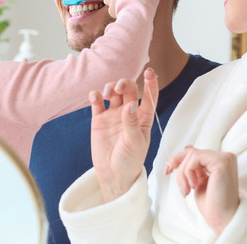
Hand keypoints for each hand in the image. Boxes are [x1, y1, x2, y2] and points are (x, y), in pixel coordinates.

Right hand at [90, 68, 158, 202]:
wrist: (113, 175)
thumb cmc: (130, 161)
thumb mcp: (135, 143)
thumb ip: (131, 123)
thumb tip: (130, 104)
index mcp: (143, 118)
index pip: (149, 96)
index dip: (151, 83)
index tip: (149, 72)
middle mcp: (129, 113)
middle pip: (129, 90)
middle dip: (125, 83)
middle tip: (119, 88)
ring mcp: (113, 115)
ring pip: (114, 93)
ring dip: (111, 87)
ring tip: (108, 93)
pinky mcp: (99, 119)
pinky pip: (98, 102)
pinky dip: (96, 96)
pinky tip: (95, 96)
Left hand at [166, 146, 239, 234]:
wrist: (222, 219)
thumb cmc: (212, 205)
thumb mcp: (199, 181)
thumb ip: (195, 166)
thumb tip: (187, 148)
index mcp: (220, 162)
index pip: (196, 153)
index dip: (178, 159)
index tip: (167, 170)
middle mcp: (225, 157)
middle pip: (192, 152)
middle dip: (179, 166)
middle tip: (176, 182)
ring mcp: (225, 158)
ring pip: (192, 154)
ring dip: (183, 174)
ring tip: (187, 190)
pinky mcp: (222, 162)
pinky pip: (195, 158)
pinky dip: (188, 172)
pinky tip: (193, 186)